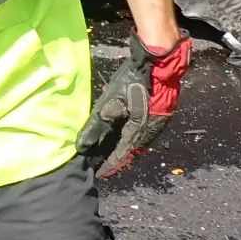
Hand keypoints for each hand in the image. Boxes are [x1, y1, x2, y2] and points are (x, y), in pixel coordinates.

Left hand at [79, 32, 192, 178]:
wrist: (158, 64)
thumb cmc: (133, 82)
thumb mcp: (110, 103)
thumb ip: (96, 126)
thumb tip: (82, 146)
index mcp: (138, 133)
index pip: (120, 156)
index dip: (108, 166)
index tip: (98, 175)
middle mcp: (149, 133)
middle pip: (129, 152)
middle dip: (114, 160)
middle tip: (100, 166)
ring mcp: (156, 125)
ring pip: (136, 143)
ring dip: (122, 149)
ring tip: (108, 153)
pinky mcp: (158, 115)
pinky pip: (141, 133)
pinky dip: (130, 138)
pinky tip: (122, 135)